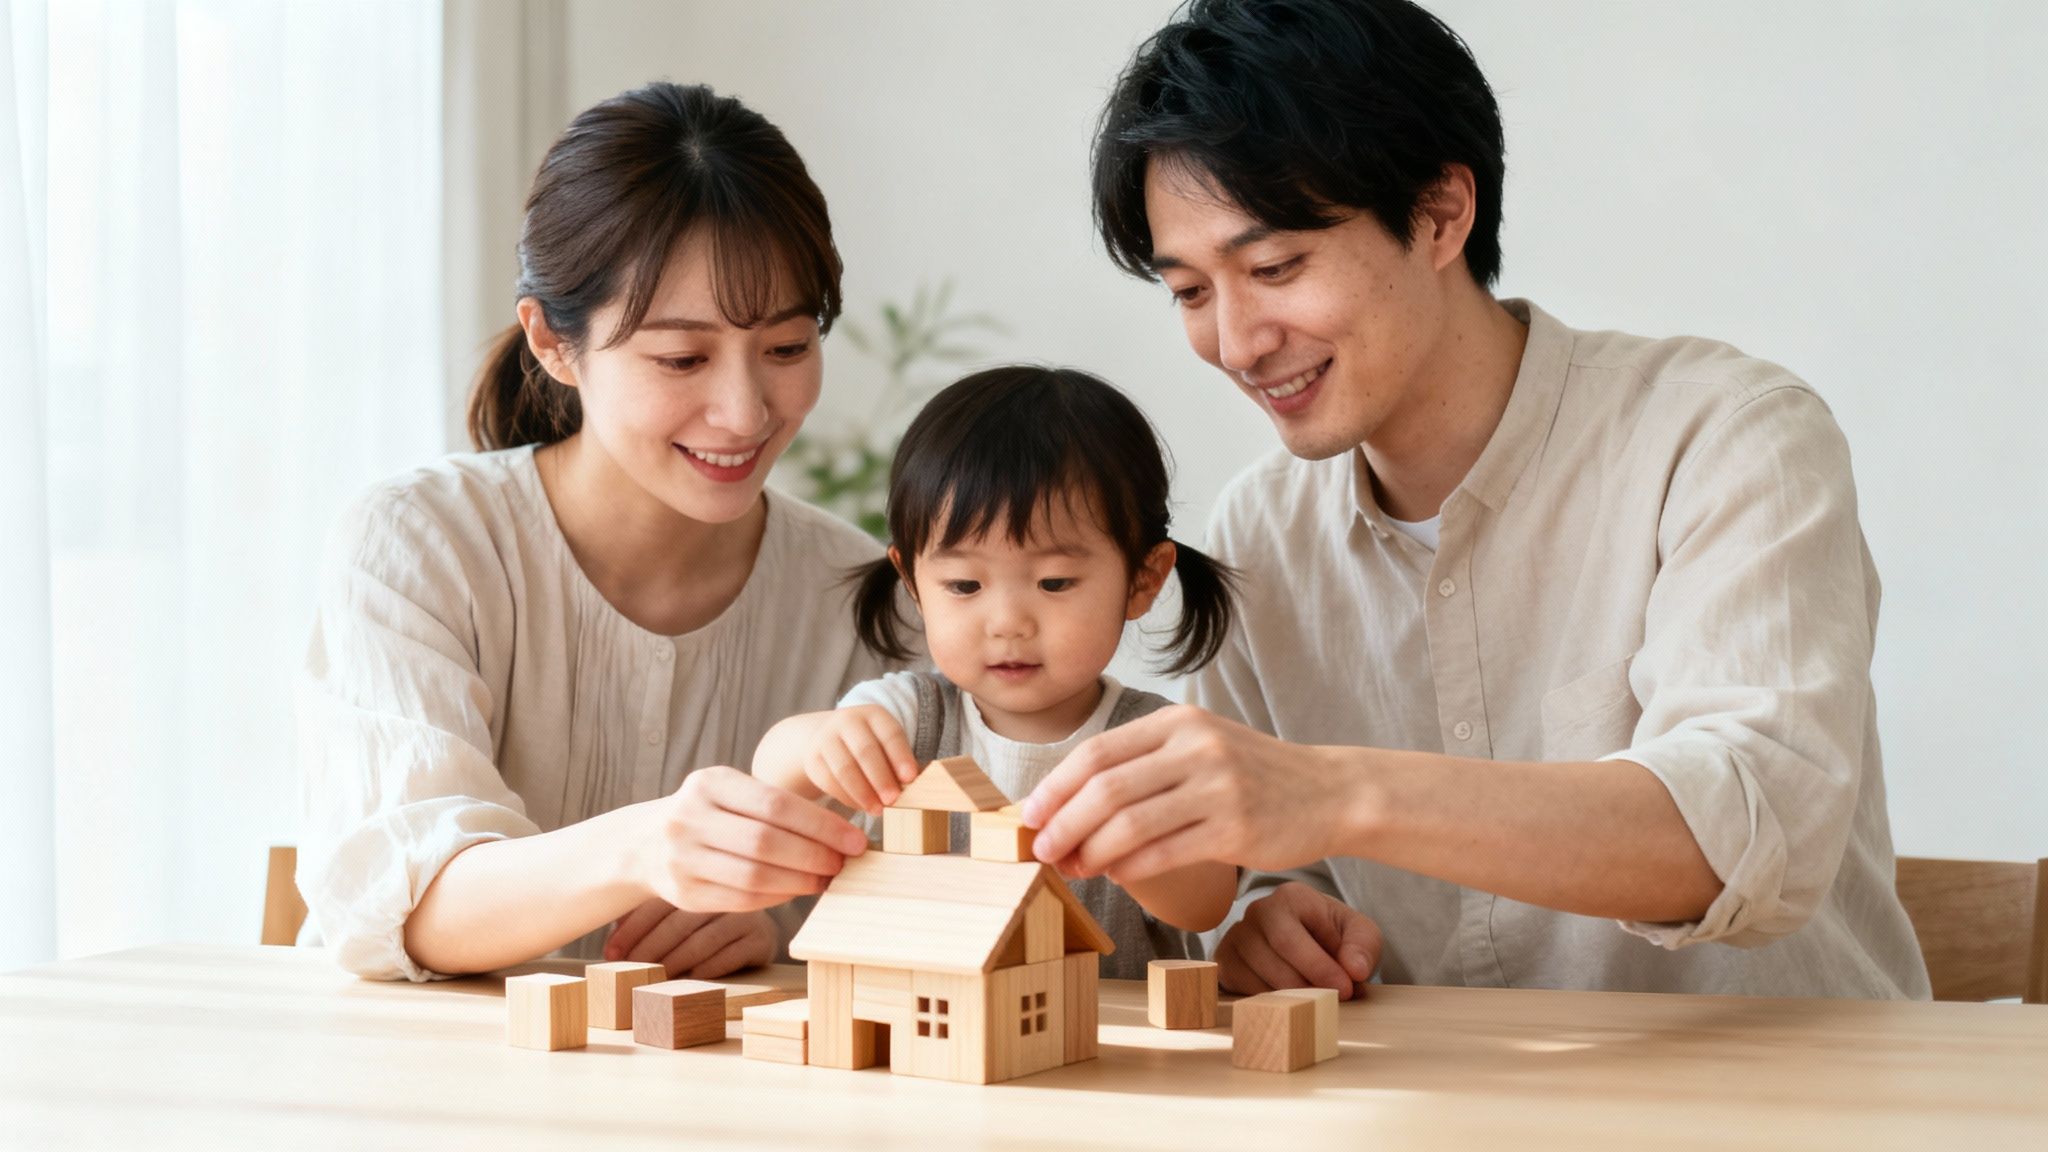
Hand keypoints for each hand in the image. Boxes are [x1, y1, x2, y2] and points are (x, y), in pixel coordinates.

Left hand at [605, 900, 778, 978]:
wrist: (755, 925)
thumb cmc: (703, 920)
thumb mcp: (674, 910)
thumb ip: (645, 915)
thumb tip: (612, 944)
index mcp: (698, 877)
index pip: (659, 901)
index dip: (632, 928)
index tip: (611, 953)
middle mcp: (724, 892)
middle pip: (680, 921)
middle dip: (650, 949)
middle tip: (630, 970)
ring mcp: (746, 914)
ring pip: (705, 939)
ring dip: (676, 962)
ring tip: (656, 978)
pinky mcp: (762, 939)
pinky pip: (732, 955)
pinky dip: (707, 968)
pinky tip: (689, 978)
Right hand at [639, 765, 867, 911]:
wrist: (645, 843)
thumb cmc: (708, 814)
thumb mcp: (730, 792)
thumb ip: (776, 806)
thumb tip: (840, 833)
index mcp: (709, 783)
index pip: (776, 804)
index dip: (822, 825)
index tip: (854, 839)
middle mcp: (690, 818)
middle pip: (766, 842)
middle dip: (814, 855)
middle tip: (843, 863)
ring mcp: (682, 858)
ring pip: (754, 876)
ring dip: (799, 881)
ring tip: (825, 879)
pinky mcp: (683, 893)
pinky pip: (741, 900)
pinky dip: (776, 896)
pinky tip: (796, 890)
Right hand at [801, 706, 918, 814]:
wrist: (825, 737)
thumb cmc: (870, 746)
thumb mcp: (885, 743)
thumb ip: (901, 762)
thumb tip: (921, 787)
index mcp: (874, 715)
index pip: (890, 733)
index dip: (901, 756)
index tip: (910, 778)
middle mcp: (848, 720)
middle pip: (865, 751)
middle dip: (881, 778)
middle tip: (893, 800)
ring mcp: (826, 738)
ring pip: (845, 768)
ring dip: (863, 793)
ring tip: (878, 810)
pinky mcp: (812, 758)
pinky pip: (829, 781)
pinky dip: (847, 797)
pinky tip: (861, 807)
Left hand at [1020, 706, 1352, 882]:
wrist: (1329, 792)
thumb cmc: (1251, 775)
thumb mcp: (1198, 747)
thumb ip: (1142, 765)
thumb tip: (1070, 802)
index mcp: (1178, 722)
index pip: (1097, 753)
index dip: (1055, 787)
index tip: (1029, 816)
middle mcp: (1196, 747)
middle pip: (1106, 787)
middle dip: (1063, 823)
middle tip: (1041, 850)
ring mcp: (1218, 787)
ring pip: (1130, 822)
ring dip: (1090, 851)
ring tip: (1072, 868)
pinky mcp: (1236, 828)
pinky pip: (1165, 851)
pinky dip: (1130, 867)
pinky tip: (1115, 875)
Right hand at [1213, 882, 1380, 1000]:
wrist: (1313, 939)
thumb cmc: (1335, 935)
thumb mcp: (1361, 934)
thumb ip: (1363, 946)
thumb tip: (1354, 969)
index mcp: (1289, 897)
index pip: (1290, 937)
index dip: (1317, 968)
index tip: (1346, 989)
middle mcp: (1256, 911)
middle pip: (1269, 958)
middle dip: (1303, 986)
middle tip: (1329, 1003)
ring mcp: (1236, 936)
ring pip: (1253, 977)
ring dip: (1287, 998)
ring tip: (1314, 1004)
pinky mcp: (1226, 960)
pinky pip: (1240, 988)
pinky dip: (1267, 1002)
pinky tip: (1290, 1003)